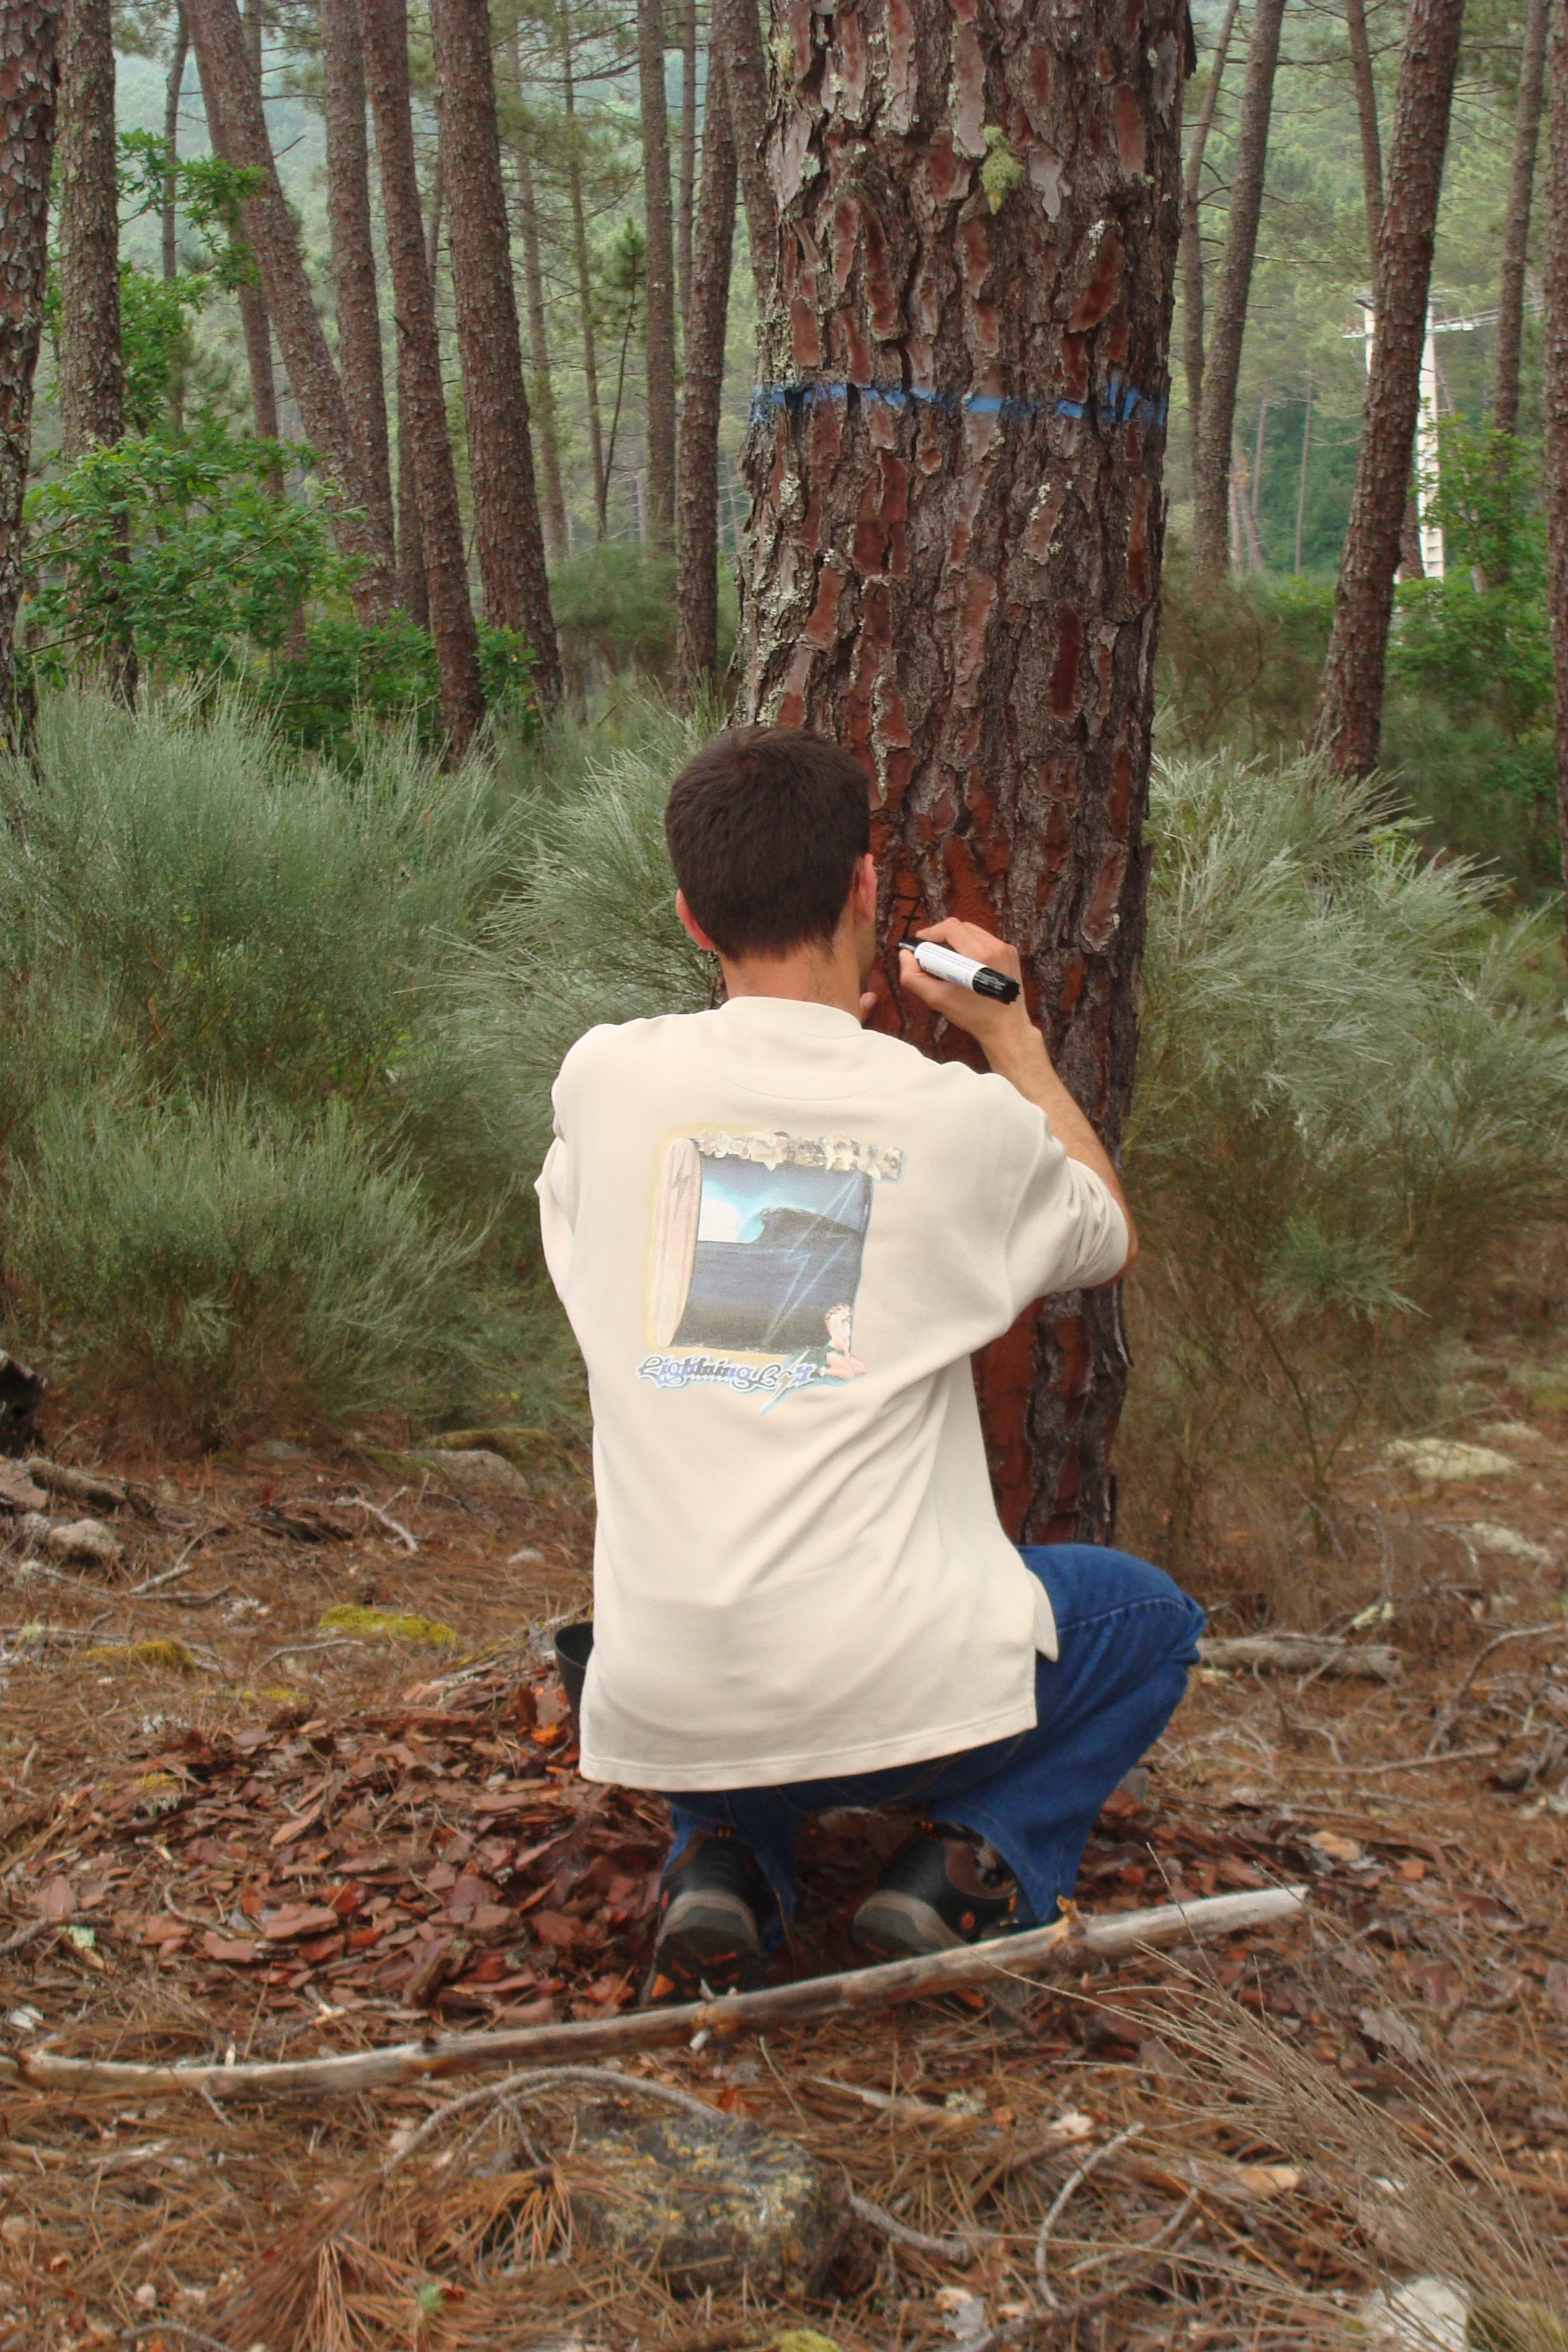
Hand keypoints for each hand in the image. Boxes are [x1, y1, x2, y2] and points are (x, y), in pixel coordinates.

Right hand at [896, 918, 1036, 1062]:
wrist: (1006, 1028)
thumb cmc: (973, 1016)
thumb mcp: (937, 999)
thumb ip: (913, 976)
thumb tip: (905, 956)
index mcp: (979, 955)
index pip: (950, 928)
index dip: (930, 933)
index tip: (919, 944)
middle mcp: (995, 946)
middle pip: (960, 927)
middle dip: (941, 936)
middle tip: (930, 953)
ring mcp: (1005, 949)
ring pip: (973, 932)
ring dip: (956, 941)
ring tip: (947, 960)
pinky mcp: (1011, 953)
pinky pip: (985, 940)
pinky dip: (971, 947)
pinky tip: (965, 965)